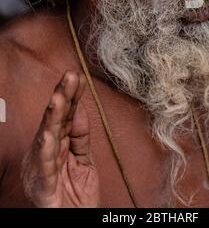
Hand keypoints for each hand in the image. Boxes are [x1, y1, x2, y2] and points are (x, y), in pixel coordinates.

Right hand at [21, 70, 99, 206]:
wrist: (73, 223)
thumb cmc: (76, 195)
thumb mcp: (85, 160)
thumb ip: (82, 136)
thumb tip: (81, 108)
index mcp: (59, 145)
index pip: (67, 116)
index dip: (72, 96)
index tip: (80, 77)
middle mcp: (48, 152)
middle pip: (56, 120)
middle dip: (63, 97)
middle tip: (70, 76)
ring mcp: (43, 167)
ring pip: (48, 136)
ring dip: (53, 117)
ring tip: (58, 98)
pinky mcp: (42, 185)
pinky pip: (44, 166)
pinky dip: (45, 150)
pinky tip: (48, 135)